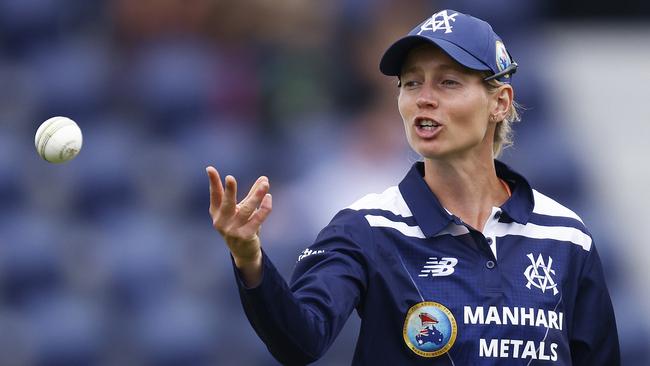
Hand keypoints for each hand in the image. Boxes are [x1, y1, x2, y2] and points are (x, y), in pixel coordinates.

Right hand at [206, 166, 271, 284]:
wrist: (244, 252)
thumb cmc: (242, 225)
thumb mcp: (243, 209)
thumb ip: (252, 193)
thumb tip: (264, 178)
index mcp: (217, 212)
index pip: (215, 195)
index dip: (213, 182)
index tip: (210, 168)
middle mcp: (222, 221)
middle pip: (226, 203)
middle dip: (229, 191)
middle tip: (230, 178)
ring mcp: (232, 230)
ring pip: (246, 209)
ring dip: (257, 196)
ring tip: (265, 184)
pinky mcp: (245, 236)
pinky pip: (257, 219)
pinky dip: (264, 208)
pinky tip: (269, 197)